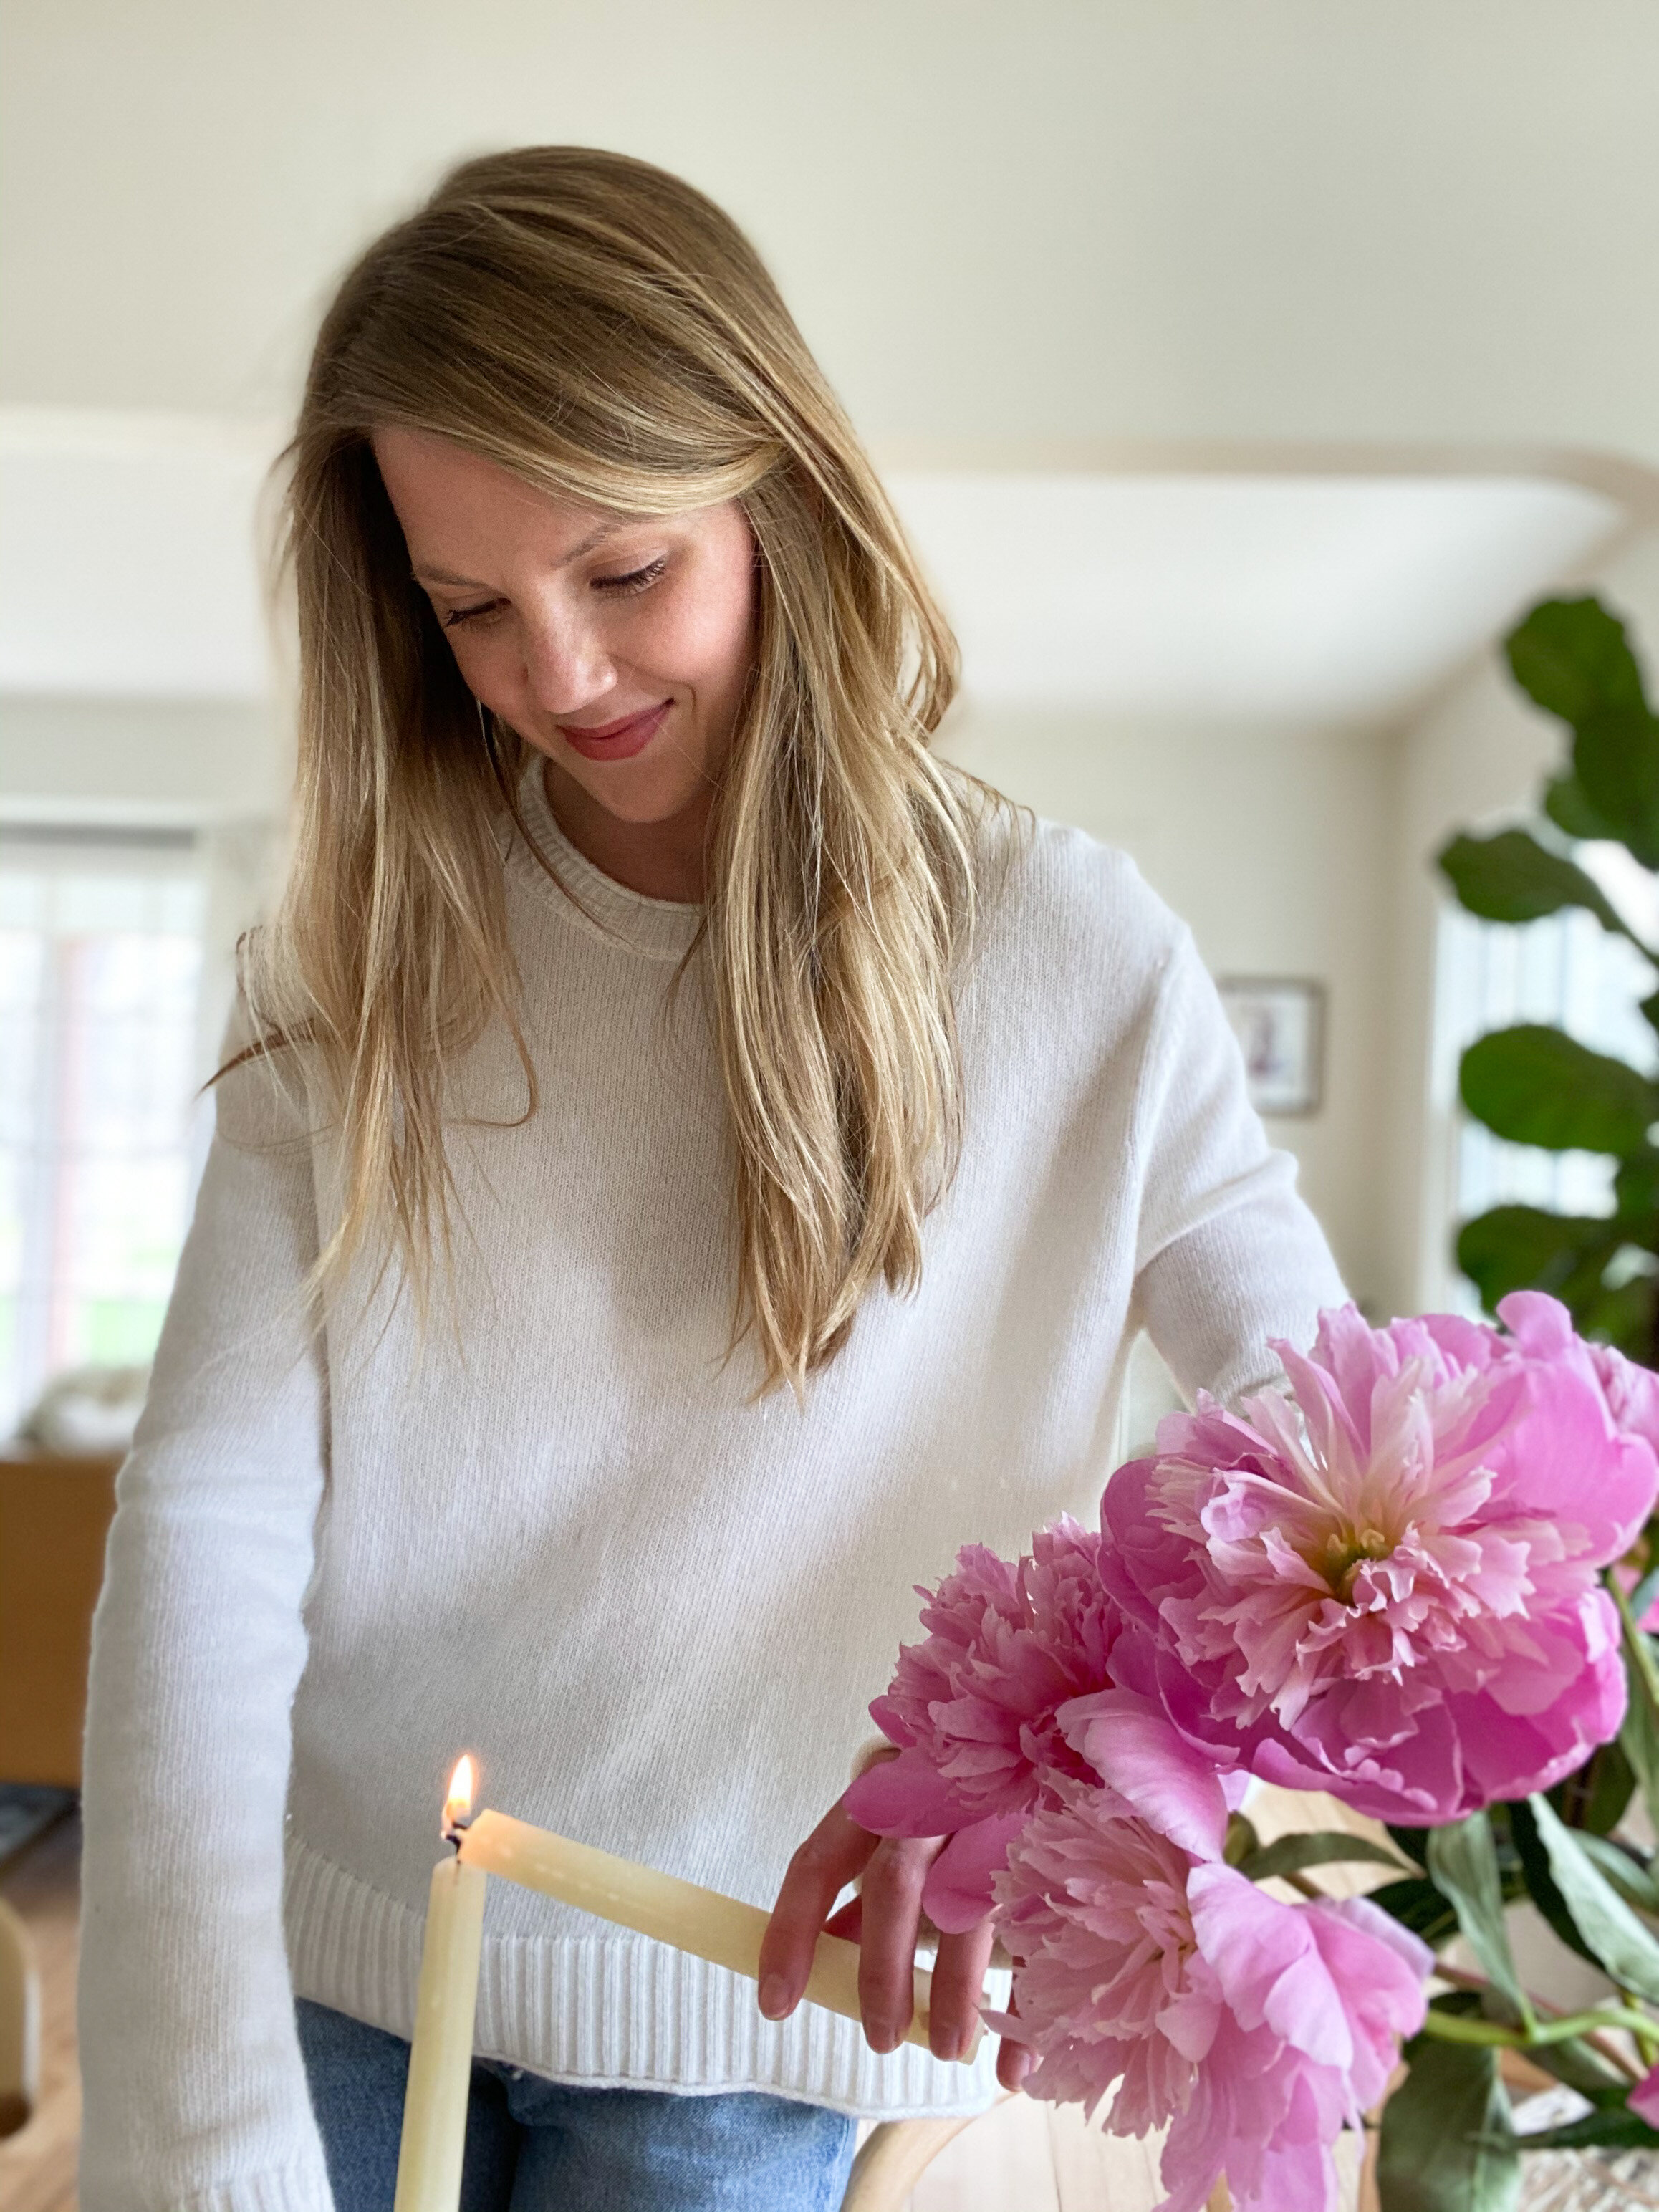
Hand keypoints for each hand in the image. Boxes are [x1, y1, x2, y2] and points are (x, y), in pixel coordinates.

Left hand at [757, 1790, 1031, 2090]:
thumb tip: (826, 1950)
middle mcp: (930, 1801)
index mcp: (878, 1797)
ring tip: (946, 2048)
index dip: (791, 1933)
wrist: (1031, 1738)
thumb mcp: (895, 1828)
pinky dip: (1023, 2007)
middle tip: (881, 2037)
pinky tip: (1012, 2066)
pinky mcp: (1044, 1851)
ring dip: (954, 1993)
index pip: (818, 1861)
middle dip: (882, 1971)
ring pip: (966, 1909)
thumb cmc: (948, 1800)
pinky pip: (1034, 1933)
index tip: (775, 2005)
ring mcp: (991, 1821)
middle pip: (894, 1884)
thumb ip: (862, 1887)